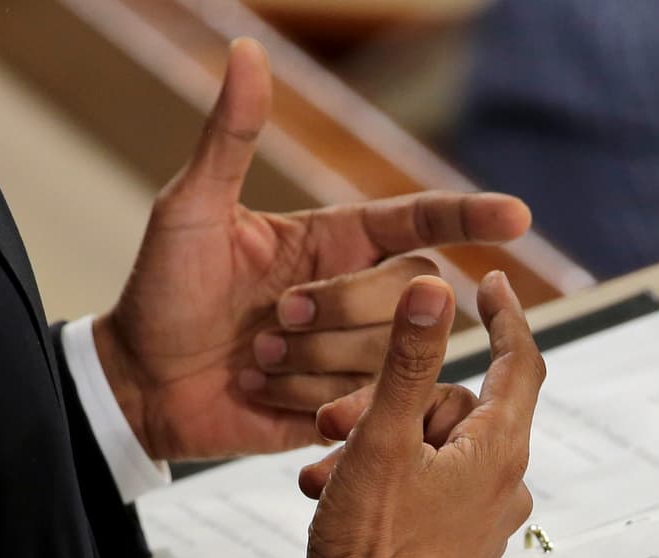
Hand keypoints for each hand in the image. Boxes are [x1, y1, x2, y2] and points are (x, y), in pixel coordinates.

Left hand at [94, 38, 530, 460]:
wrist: (142, 388)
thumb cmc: (162, 294)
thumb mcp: (191, 210)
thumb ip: (230, 138)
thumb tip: (247, 51)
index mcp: (336, 240)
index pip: (420, 222)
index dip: (470, 217)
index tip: (517, 217)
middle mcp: (358, 292)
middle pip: (411, 288)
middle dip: (342, 306)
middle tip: (271, 318)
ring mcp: (357, 352)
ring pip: (389, 350)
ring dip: (313, 358)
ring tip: (257, 359)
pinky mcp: (351, 405)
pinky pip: (365, 402)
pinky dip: (309, 400)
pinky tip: (266, 393)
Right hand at [304, 271, 544, 557]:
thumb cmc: (373, 547)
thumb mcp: (383, 440)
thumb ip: (409, 361)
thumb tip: (436, 291)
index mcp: (500, 453)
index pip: (520, 365)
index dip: (507, 317)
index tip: (491, 283)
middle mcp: (505, 486)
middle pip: (454, 411)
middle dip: (391, 405)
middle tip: (330, 422)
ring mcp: (484, 522)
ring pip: (431, 451)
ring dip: (375, 447)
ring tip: (322, 470)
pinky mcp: (459, 549)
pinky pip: (427, 491)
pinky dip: (384, 481)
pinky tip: (334, 495)